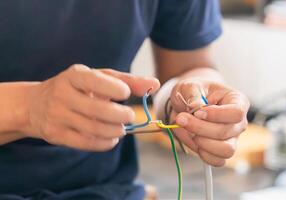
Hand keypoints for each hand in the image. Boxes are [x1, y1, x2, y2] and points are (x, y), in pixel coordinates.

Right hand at [24, 64, 159, 150]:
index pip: (97, 81)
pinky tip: (112, 138)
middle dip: (122, 116)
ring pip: (94, 129)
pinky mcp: (56, 134)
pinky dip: (105, 143)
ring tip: (121, 128)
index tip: (125, 94)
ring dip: (115, 131)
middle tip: (129, 117)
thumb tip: (155, 84)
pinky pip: (86, 143)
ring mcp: (57, 116)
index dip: (117, 89)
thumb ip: (127, 80)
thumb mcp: (98, 78)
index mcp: (74, 75)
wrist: (37, 104)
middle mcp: (62, 94)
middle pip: (99, 110)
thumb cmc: (77, 88)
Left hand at [170, 79, 248, 166]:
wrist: (188, 102)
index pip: (236, 112)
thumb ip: (192, 94)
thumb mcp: (189, 86)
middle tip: (181, 119)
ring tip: (188, 130)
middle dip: (199, 128)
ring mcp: (231, 138)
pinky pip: (217, 160)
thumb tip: (196, 107)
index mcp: (237, 101)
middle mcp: (238, 122)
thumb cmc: (193, 91)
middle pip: (226, 132)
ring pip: (225, 150)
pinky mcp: (221, 151)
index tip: (197, 112)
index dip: (216, 115)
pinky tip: (192, 140)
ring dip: (201, 142)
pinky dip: (202, 154)